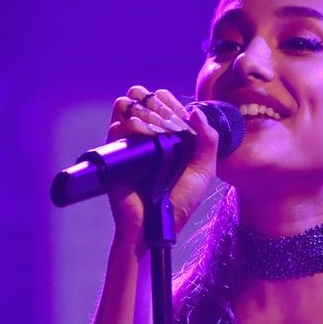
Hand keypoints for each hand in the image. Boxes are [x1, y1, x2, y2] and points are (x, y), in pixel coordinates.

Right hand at [106, 86, 218, 245]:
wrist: (158, 226)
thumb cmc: (180, 203)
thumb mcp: (203, 172)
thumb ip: (208, 141)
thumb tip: (195, 111)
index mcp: (166, 136)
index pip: (163, 102)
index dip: (172, 102)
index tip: (183, 118)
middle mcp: (145, 135)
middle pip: (142, 97)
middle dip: (158, 102)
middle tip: (171, 122)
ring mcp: (129, 143)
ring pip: (126, 105)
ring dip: (145, 109)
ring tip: (159, 129)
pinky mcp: (115, 153)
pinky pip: (117, 126)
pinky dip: (134, 125)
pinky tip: (148, 136)